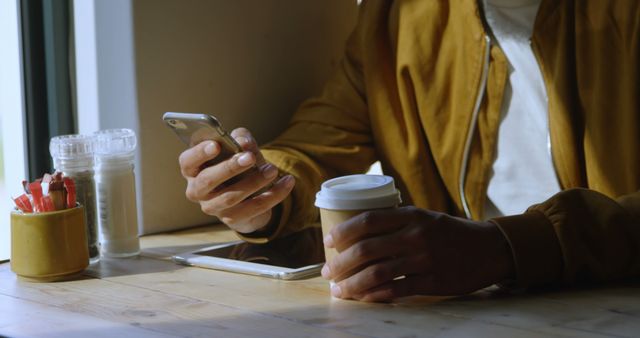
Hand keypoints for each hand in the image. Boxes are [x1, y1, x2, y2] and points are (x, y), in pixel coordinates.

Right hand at [178, 128, 294, 233]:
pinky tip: (287, 182)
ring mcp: (214, 207)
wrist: (249, 193)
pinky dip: (274, 194)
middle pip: (208, 181)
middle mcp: (197, 190)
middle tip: (250, 157)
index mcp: (193, 169)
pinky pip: (254, 207)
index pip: (188, 161)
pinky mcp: (233, 219)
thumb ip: (240, 139)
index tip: (216, 145)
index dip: (199, 153)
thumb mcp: (239, 146)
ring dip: (255, 182)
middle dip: (230, 168)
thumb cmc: (237, 164)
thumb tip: (243, 143)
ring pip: (231, 196)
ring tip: (272, 169)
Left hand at [321, 206, 514, 301]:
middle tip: (327, 272)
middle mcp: (416, 235)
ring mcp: (425, 259)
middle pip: (367, 249)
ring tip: (339, 290)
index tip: (328, 241)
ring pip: (377, 273)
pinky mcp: (434, 281)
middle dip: (340, 263)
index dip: (343, 231)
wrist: (489, 248)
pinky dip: (375, 295)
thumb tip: (357, 231)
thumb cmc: (449, 232)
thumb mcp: (424, 216)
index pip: (368, 220)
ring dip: (352, 284)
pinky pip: (397, 290)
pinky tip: (363, 298)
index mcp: (411, 215)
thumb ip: (396, 221)